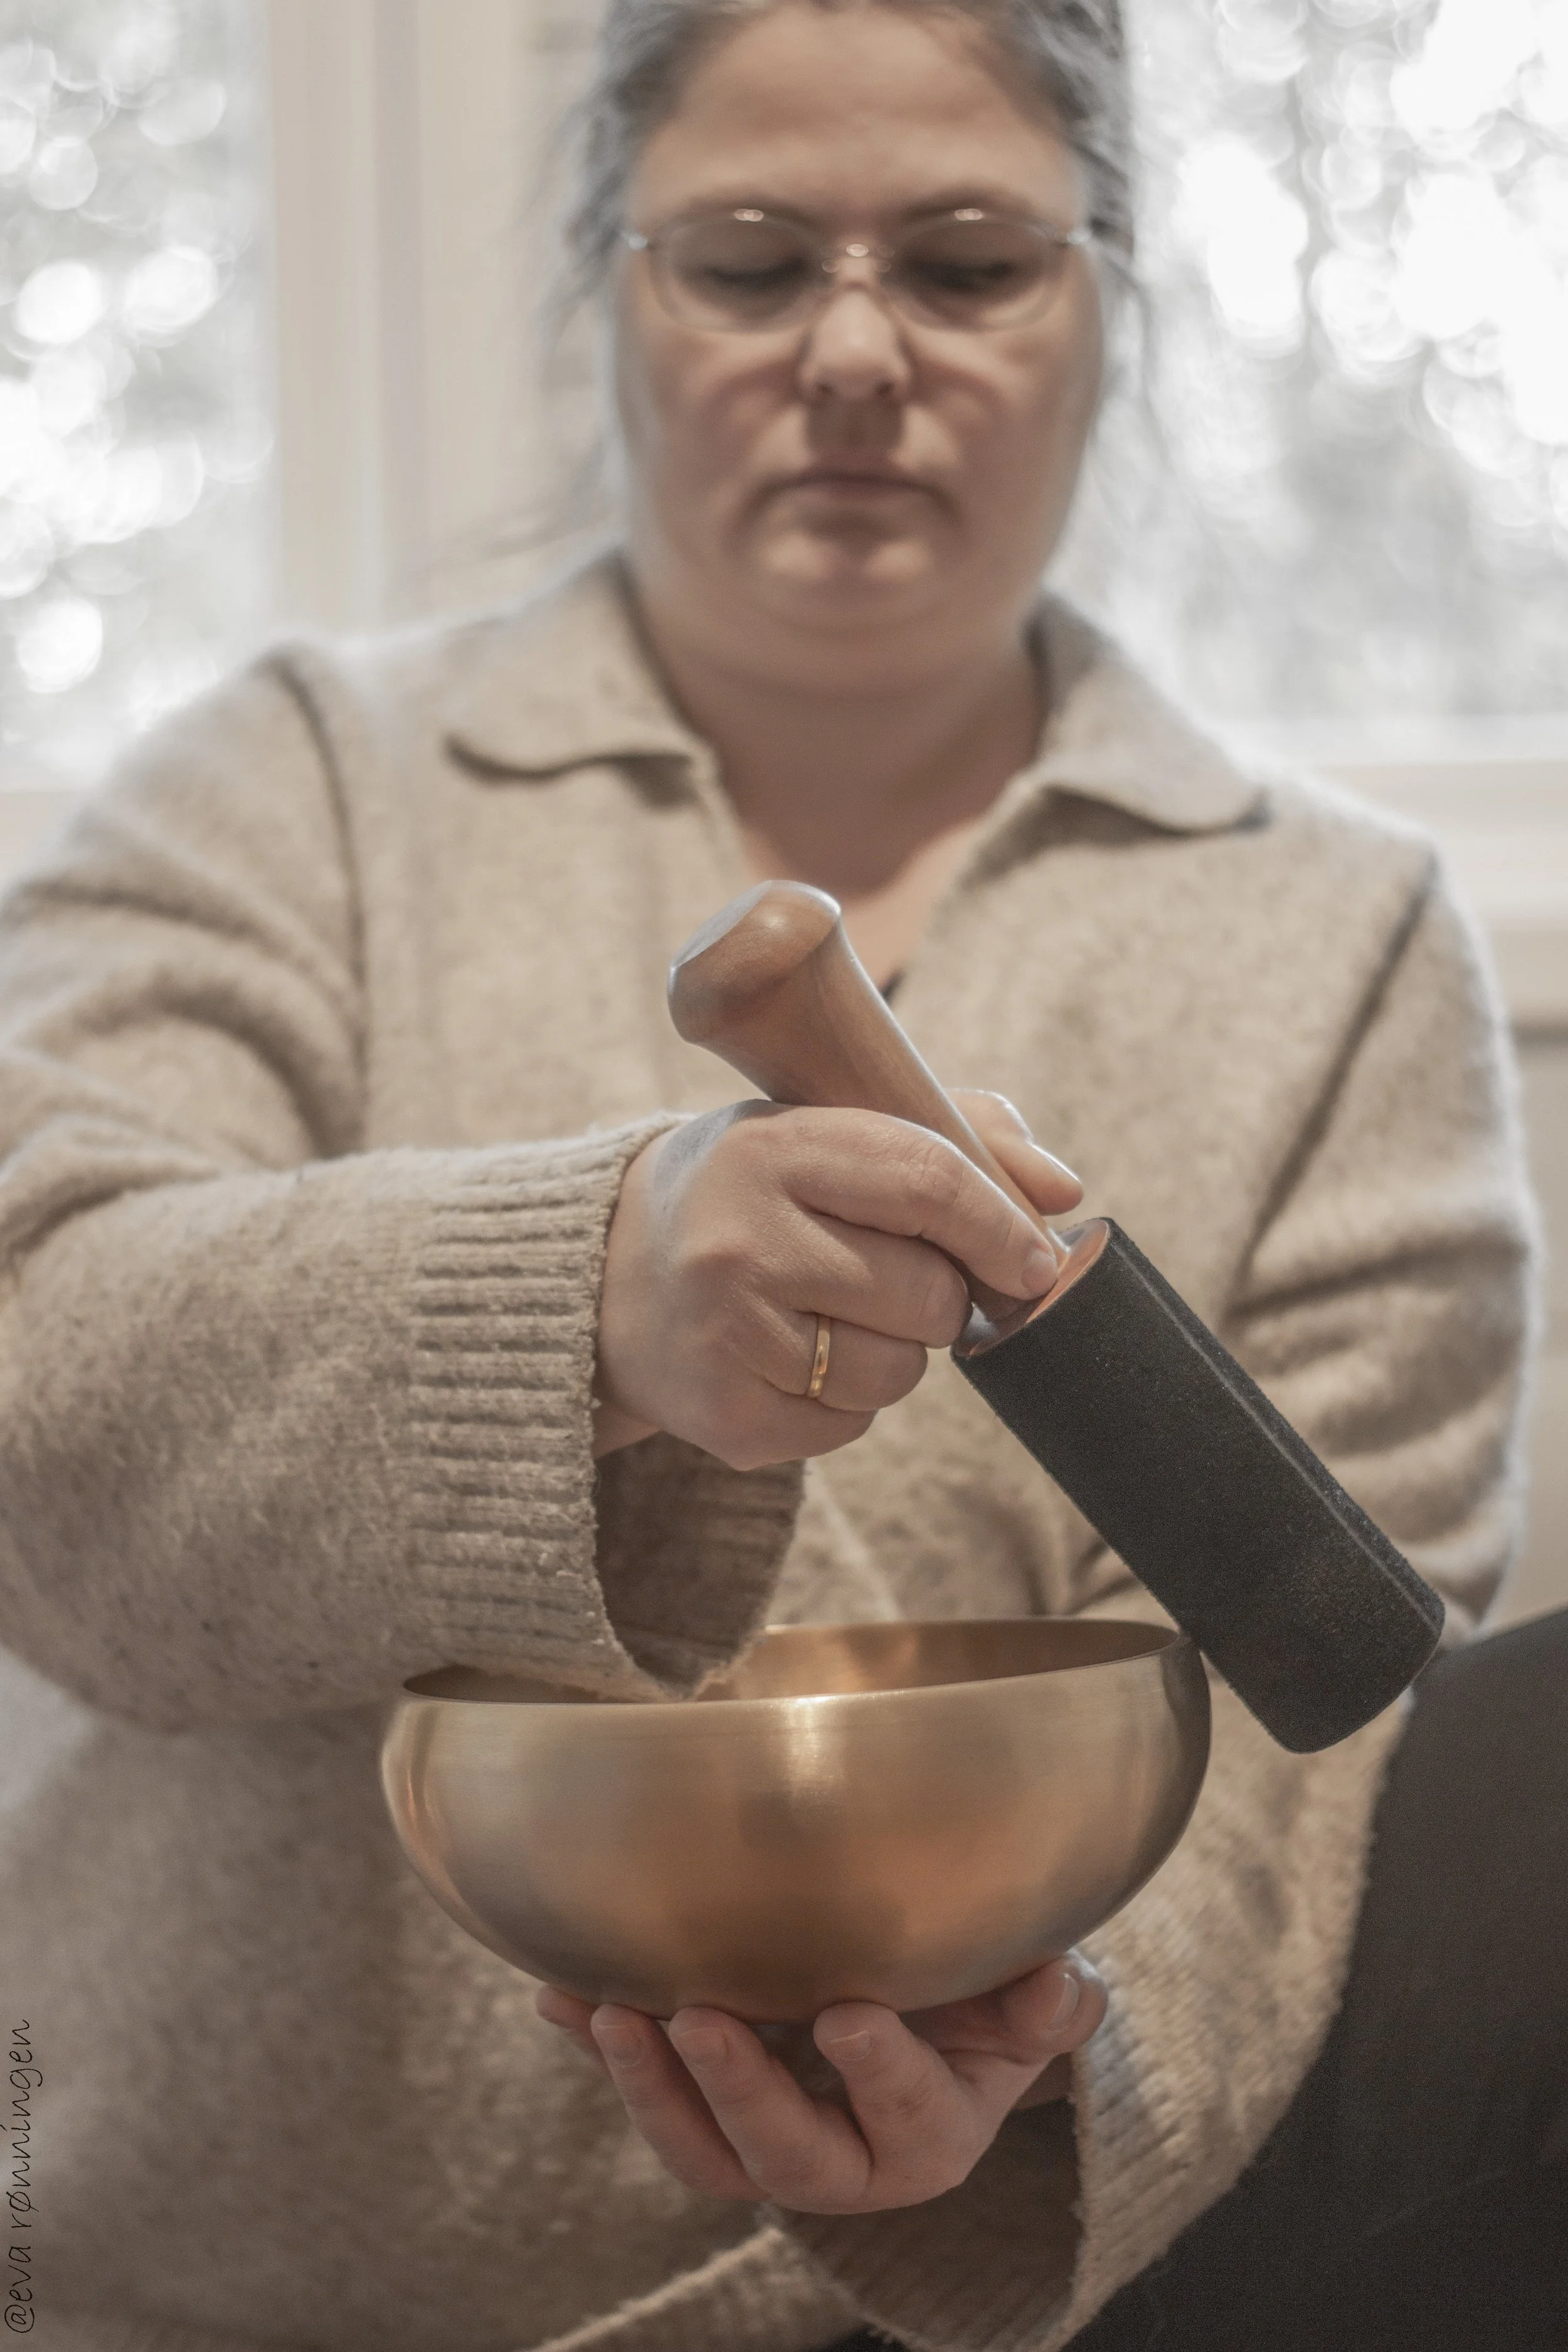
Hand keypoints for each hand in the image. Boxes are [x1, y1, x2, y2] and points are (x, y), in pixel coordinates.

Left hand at [536, 1952, 1106, 2213]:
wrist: (935, 2025)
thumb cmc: (991, 2005)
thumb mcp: (1034, 2002)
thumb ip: (1048, 2001)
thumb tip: (1055, 1983)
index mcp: (930, 2138)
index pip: (907, 2115)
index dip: (880, 2071)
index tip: (847, 2014)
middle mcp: (842, 2163)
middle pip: (784, 2156)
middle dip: (736, 2091)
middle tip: (696, 2019)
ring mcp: (763, 2145)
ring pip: (701, 2148)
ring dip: (647, 2087)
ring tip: (605, 2015)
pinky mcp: (705, 2111)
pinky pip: (649, 2092)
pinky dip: (599, 2050)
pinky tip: (556, 1994)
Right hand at [594, 1091, 1081, 1464]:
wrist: (610, 1277)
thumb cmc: (759, 1193)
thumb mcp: (832, 1132)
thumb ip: (959, 1134)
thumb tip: (1063, 1194)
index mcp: (771, 1148)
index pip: (927, 1181)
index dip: (1001, 1225)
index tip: (1033, 1257)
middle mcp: (739, 1240)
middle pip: (928, 1292)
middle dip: (942, 1295)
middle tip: (895, 1277)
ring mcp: (726, 1335)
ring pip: (899, 1370)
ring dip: (896, 1352)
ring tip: (831, 1316)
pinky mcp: (726, 1417)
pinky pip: (854, 1426)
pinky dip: (849, 1402)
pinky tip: (796, 1359)